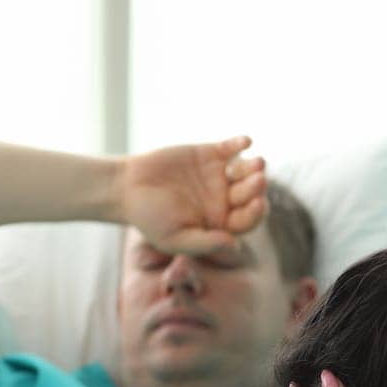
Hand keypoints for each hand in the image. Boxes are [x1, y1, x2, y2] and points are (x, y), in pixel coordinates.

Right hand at [122, 136, 267, 257]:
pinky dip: (239, 144)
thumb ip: (204, 243)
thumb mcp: (175, 238)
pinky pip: (230, 149)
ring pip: (245, 171)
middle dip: (255, 188)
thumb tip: (234, 245)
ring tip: (259, 162)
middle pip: (250, 194)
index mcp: (221, 223)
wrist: (127, 188)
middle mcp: (225, 200)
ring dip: (254, 167)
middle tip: (259, 179)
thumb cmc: (150, 219)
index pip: (247, 220)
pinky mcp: (210, 155)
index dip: (255, 213)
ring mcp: (219, 176)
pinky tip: (246, 142)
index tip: (258, 204)